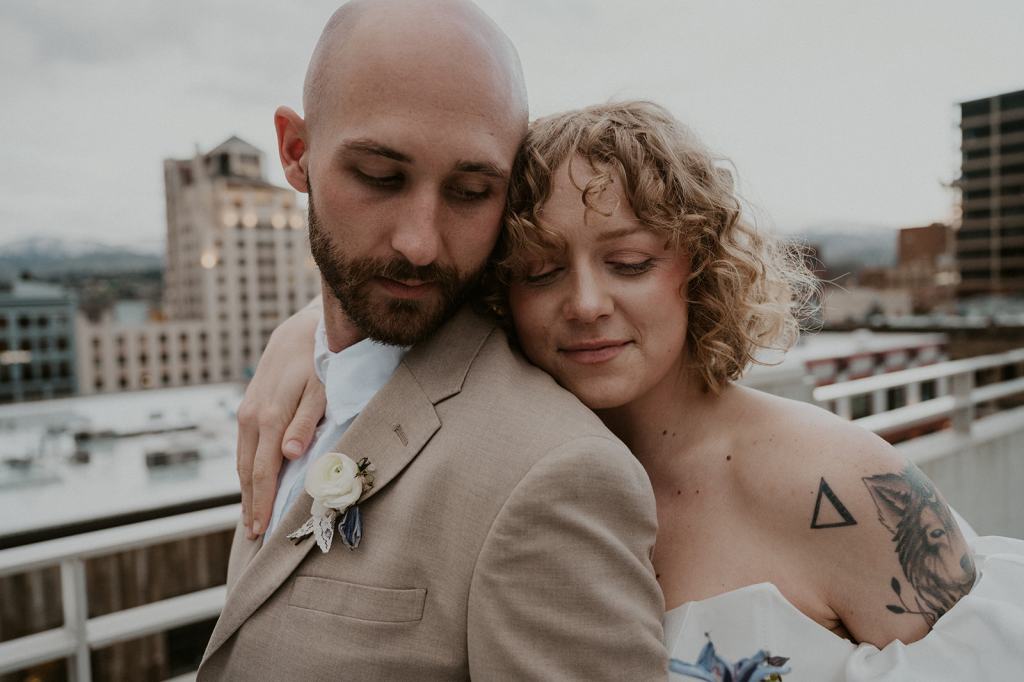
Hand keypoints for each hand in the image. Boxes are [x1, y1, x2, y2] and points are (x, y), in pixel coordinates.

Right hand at [237, 302, 324, 538]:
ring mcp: (246, 412)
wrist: (300, 332)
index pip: (262, 472)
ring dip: (246, 490)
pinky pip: (244, 447)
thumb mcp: (320, 391)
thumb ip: (305, 423)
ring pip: (242, 460)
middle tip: (254, 536)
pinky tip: (252, 482)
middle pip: (246, 472)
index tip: (262, 531)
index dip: (262, 503)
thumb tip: (289, 454)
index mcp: (269, 418)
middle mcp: (251, 418)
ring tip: (251, 517)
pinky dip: (246, 469)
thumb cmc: (319, 363)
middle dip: (251, 504)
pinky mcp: (248, 407)